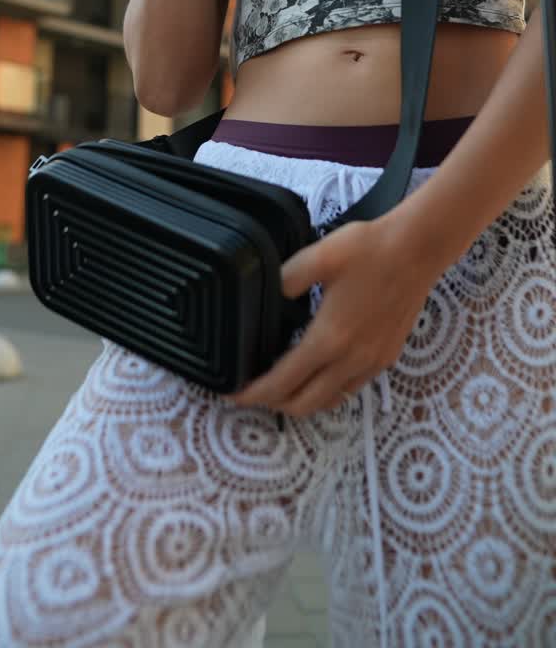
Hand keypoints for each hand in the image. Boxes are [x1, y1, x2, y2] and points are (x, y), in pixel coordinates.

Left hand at [226, 211, 438, 416]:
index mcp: (329, 338)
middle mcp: (351, 359)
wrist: (418, 249)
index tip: (235, 395)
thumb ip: (288, 278)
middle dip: (274, 403)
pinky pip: (352, 388)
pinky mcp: (387, 356)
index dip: (256, 393)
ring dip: (303, 401)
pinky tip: (321, 374)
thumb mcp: (319, 256)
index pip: (284, 381)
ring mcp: (372, 362)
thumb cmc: (369, 249)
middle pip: (305, 403)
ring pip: (330, 400)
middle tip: (254, 392)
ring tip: (283, 387)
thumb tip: (272, 294)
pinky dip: (329, 391)